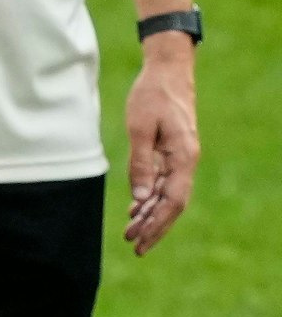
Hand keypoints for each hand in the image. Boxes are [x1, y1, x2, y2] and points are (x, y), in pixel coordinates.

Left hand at [124, 39, 198, 255]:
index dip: (156, 224)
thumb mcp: (139, 128)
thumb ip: (141, 163)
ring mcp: (182, 157)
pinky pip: (165, 181)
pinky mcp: (174, 151)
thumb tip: (139, 199)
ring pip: (168, 195)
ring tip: (131, 232)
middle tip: (134, 246)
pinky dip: (151, 196)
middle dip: (154, 227)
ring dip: (151, 214)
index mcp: (183, 157)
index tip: (140, 241)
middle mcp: (186, 161)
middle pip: (173, 204)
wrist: (168, 70)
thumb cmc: (152, 95)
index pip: (172, 201)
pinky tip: (138, 208)